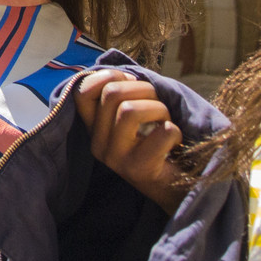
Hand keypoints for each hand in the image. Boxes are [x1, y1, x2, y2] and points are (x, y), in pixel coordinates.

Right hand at [74, 69, 183, 214]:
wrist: (177, 186)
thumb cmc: (158, 143)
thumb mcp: (132, 119)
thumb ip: (122, 97)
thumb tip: (124, 74)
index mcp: (94, 130)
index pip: (82, 91)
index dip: (110, 76)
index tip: (131, 83)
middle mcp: (98, 145)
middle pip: (111, 94)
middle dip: (144, 90)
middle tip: (158, 105)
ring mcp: (116, 159)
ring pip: (129, 110)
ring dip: (159, 109)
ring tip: (167, 121)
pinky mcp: (139, 170)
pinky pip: (161, 132)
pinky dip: (175, 130)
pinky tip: (175, 141)